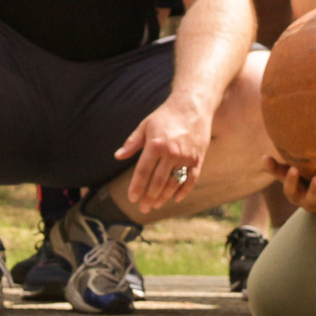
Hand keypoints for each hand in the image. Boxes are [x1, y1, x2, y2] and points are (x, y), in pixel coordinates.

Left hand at [116, 94, 214, 215]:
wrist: (192, 106)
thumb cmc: (165, 116)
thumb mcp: (145, 125)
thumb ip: (132, 143)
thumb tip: (118, 156)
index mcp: (155, 145)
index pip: (143, 172)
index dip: (137, 187)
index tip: (132, 199)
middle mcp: (171, 153)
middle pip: (158, 181)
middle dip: (149, 197)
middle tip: (143, 208)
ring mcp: (186, 157)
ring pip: (174, 183)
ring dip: (164, 197)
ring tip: (156, 205)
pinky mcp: (198, 159)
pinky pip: (191, 180)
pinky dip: (184, 191)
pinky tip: (176, 199)